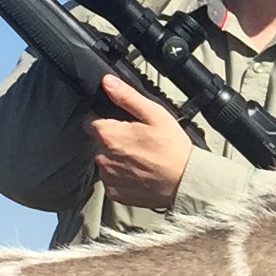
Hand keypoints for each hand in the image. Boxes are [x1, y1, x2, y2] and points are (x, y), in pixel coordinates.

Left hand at [87, 75, 192, 210]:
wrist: (185, 182)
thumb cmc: (172, 148)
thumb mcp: (154, 114)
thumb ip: (126, 96)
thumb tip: (107, 82)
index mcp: (109, 136)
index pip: (90, 121)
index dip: (105, 119)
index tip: (122, 123)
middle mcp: (103, 158)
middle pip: (99, 142)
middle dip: (114, 139)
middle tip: (138, 141)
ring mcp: (108, 177)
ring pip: (105, 161)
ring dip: (117, 158)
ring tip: (141, 158)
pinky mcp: (115, 193)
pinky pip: (112, 180)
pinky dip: (122, 176)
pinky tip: (139, 172)